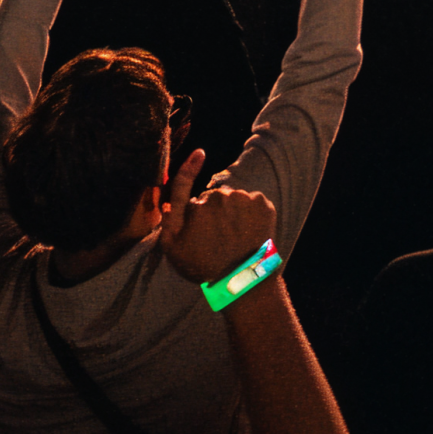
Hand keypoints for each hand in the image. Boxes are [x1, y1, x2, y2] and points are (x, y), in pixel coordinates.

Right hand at [158, 166, 277, 286]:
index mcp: (198, 206)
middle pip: (214, 198)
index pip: (189, 188)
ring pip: (234, 200)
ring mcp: (245, 199)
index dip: (190, 170)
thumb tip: (168, 198)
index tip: (199, 154)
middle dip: (213, 212)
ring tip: (233, 238)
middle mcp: (221, 196)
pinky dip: (251, 214)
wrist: (243, 279)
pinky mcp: (264, 204)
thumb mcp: (173, 248)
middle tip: (216, 237)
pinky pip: (253, 202)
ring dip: (233, 213)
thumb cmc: (203, 266)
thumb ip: (168, 219)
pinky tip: (248, 233)